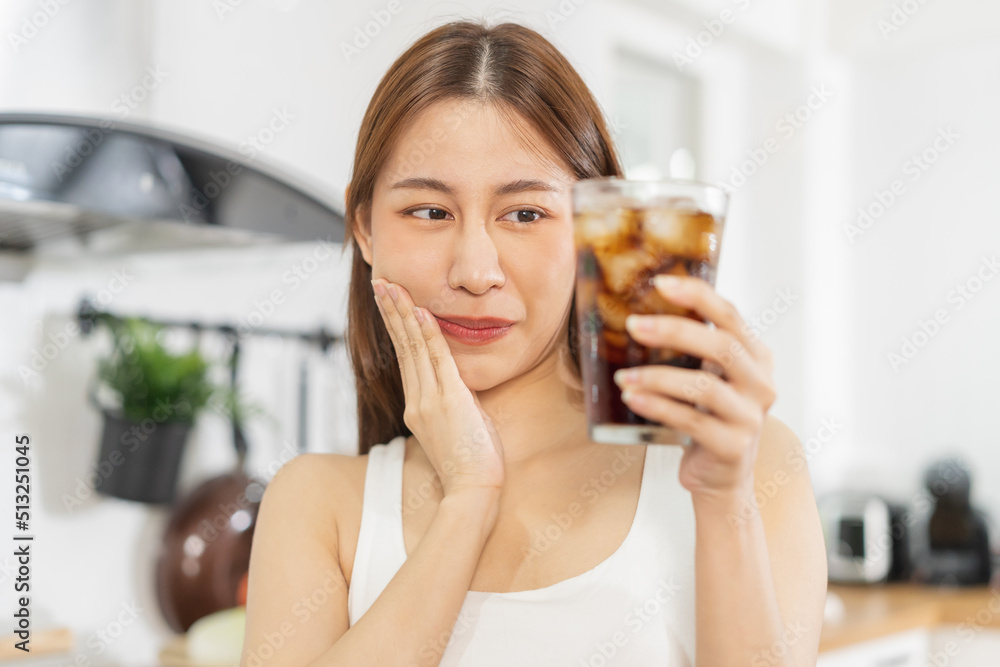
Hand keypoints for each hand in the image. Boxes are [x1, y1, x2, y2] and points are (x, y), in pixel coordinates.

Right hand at [371, 278, 505, 497]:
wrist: (473, 489)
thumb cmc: (473, 462)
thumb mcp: (461, 424)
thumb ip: (456, 401)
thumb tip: (460, 384)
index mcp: (418, 406)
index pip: (405, 357)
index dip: (397, 327)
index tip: (390, 301)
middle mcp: (417, 400)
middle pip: (402, 346)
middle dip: (391, 311)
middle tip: (380, 282)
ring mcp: (429, 400)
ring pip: (414, 348)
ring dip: (403, 314)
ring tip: (391, 286)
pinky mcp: (448, 401)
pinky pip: (437, 360)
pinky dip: (429, 335)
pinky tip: (420, 313)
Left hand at [613, 275, 775, 498]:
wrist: (720, 477)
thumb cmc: (707, 417)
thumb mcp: (709, 377)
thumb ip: (694, 347)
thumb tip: (640, 309)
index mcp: (757, 357)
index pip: (731, 315)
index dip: (698, 295)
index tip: (661, 283)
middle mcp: (762, 384)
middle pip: (721, 346)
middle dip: (674, 331)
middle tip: (633, 326)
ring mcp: (751, 417)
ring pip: (704, 386)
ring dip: (657, 376)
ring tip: (622, 376)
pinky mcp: (733, 446)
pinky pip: (691, 420)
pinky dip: (657, 407)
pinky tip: (632, 398)